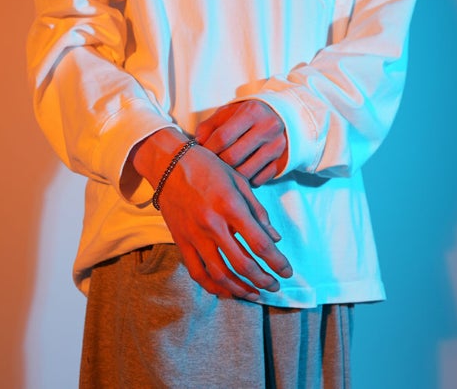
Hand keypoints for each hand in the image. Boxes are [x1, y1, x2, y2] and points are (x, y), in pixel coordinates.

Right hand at [131, 128, 292, 299]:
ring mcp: (194, 235)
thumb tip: (275, 238)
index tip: (287, 271)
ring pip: (219, 274)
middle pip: (242, 264)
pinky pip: (196, 271)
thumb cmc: (208, 167)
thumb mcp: (239, 181)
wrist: (168, 163)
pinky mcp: (180, 241)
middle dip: (263, 279)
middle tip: (275, 285)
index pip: (260, 243)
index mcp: (230, 206)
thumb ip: (258, 211)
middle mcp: (212, 224)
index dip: (277, 262)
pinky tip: (226, 290)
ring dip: (240, 288)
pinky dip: (212, 286)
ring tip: (255, 293)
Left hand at [195, 100, 287, 186]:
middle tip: (210, 165)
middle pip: (233, 157)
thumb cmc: (245, 117)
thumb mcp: (227, 113)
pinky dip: (246, 181)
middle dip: (218, 164)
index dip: (208, 148)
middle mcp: (268, 128)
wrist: (279, 118)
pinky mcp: (282, 162)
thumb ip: (209, 126)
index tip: (202, 154)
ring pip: (246, 172)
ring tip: (224, 170)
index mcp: (252, 112)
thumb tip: (197, 143)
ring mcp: (277, 146)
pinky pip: (258, 180)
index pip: (223, 136)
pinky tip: (240, 172)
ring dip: (231, 175)